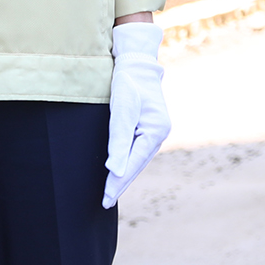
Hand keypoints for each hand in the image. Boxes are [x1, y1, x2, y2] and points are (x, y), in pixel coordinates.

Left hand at [103, 21, 170, 207]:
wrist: (136, 63)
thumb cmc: (128, 82)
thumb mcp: (121, 109)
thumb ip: (118, 139)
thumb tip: (114, 169)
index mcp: (156, 130)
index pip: (133, 163)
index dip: (118, 182)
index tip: (105, 199)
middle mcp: (159, 133)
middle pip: (137, 164)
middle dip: (120, 182)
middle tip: (105, 202)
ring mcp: (156, 131)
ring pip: (137, 159)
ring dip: (124, 175)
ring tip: (110, 192)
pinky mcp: (149, 127)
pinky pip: (137, 150)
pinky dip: (128, 162)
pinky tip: (119, 171)